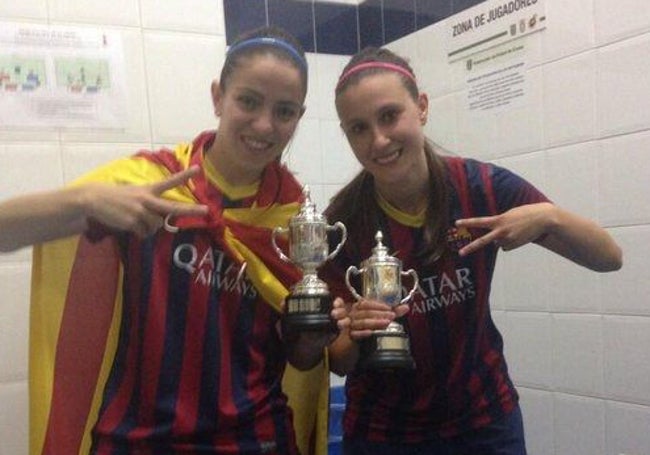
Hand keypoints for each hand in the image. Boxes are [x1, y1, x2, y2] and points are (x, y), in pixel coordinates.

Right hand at [84, 165, 207, 236]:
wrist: (92, 199)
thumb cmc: (114, 198)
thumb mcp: (133, 194)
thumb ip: (148, 204)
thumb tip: (158, 221)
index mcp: (147, 190)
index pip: (169, 182)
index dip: (184, 176)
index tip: (198, 169)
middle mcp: (147, 200)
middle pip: (173, 207)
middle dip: (191, 210)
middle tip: (206, 211)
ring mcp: (140, 211)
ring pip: (156, 225)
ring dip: (149, 227)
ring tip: (135, 221)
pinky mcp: (133, 222)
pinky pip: (144, 233)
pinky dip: (139, 233)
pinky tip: (129, 226)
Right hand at [333, 297, 408, 340]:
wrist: (353, 344)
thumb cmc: (367, 327)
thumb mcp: (380, 318)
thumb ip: (392, 312)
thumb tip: (406, 307)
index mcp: (358, 307)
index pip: (366, 303)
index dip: (378, 305)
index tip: (390, 308)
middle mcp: (353, 315)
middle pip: (365, 312)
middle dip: (380, 313)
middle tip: (392, 315)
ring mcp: (350, 325)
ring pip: (361, 322)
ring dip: (374, 322)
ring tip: (387, 323)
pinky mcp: (349, 337)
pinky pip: (355, 334)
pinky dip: (362, 333)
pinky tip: (371, 333)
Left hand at [455, 202, 552, 255]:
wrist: (543, 219)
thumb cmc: (525, 214)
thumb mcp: (509, 215)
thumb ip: (499, 223)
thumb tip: (495, 241)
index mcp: (499, 220)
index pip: (480, 221)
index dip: (468, 222)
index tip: (456, 223)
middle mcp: (502, 231)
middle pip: (483, 241)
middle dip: (471, 248)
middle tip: (460, 254)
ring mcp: (508, 239)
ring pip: (498, 243)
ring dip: (503, 238)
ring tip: (515, 230)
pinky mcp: (514, 245)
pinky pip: (506, 246)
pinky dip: (510, 242)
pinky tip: (519, 236)